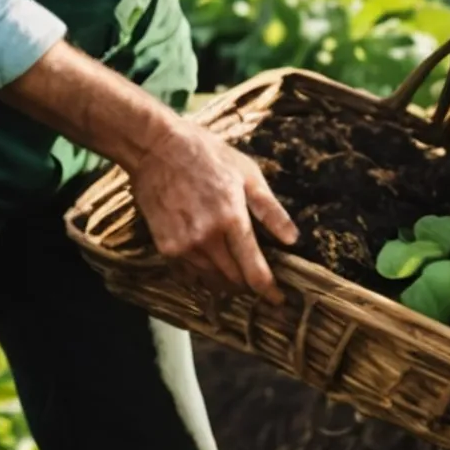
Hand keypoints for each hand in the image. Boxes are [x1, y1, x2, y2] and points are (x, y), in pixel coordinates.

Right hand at [126, 117, 299, 302]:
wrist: (156, 149)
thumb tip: (293, 239)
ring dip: (227, 285)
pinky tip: (212, 271)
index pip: (254, 271)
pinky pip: (189, 275)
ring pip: (211, 281)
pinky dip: (203, 278)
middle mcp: (207, 239)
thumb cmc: (206, 155)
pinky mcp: (165, 247)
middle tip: (260, 287)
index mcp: (232, 219)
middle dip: (249, 288)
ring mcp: (182, 245)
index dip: (269, 291)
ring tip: (238, 280)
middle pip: (233, 281)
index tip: (279, 301)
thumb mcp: (247, 174)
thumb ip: (271, 211)